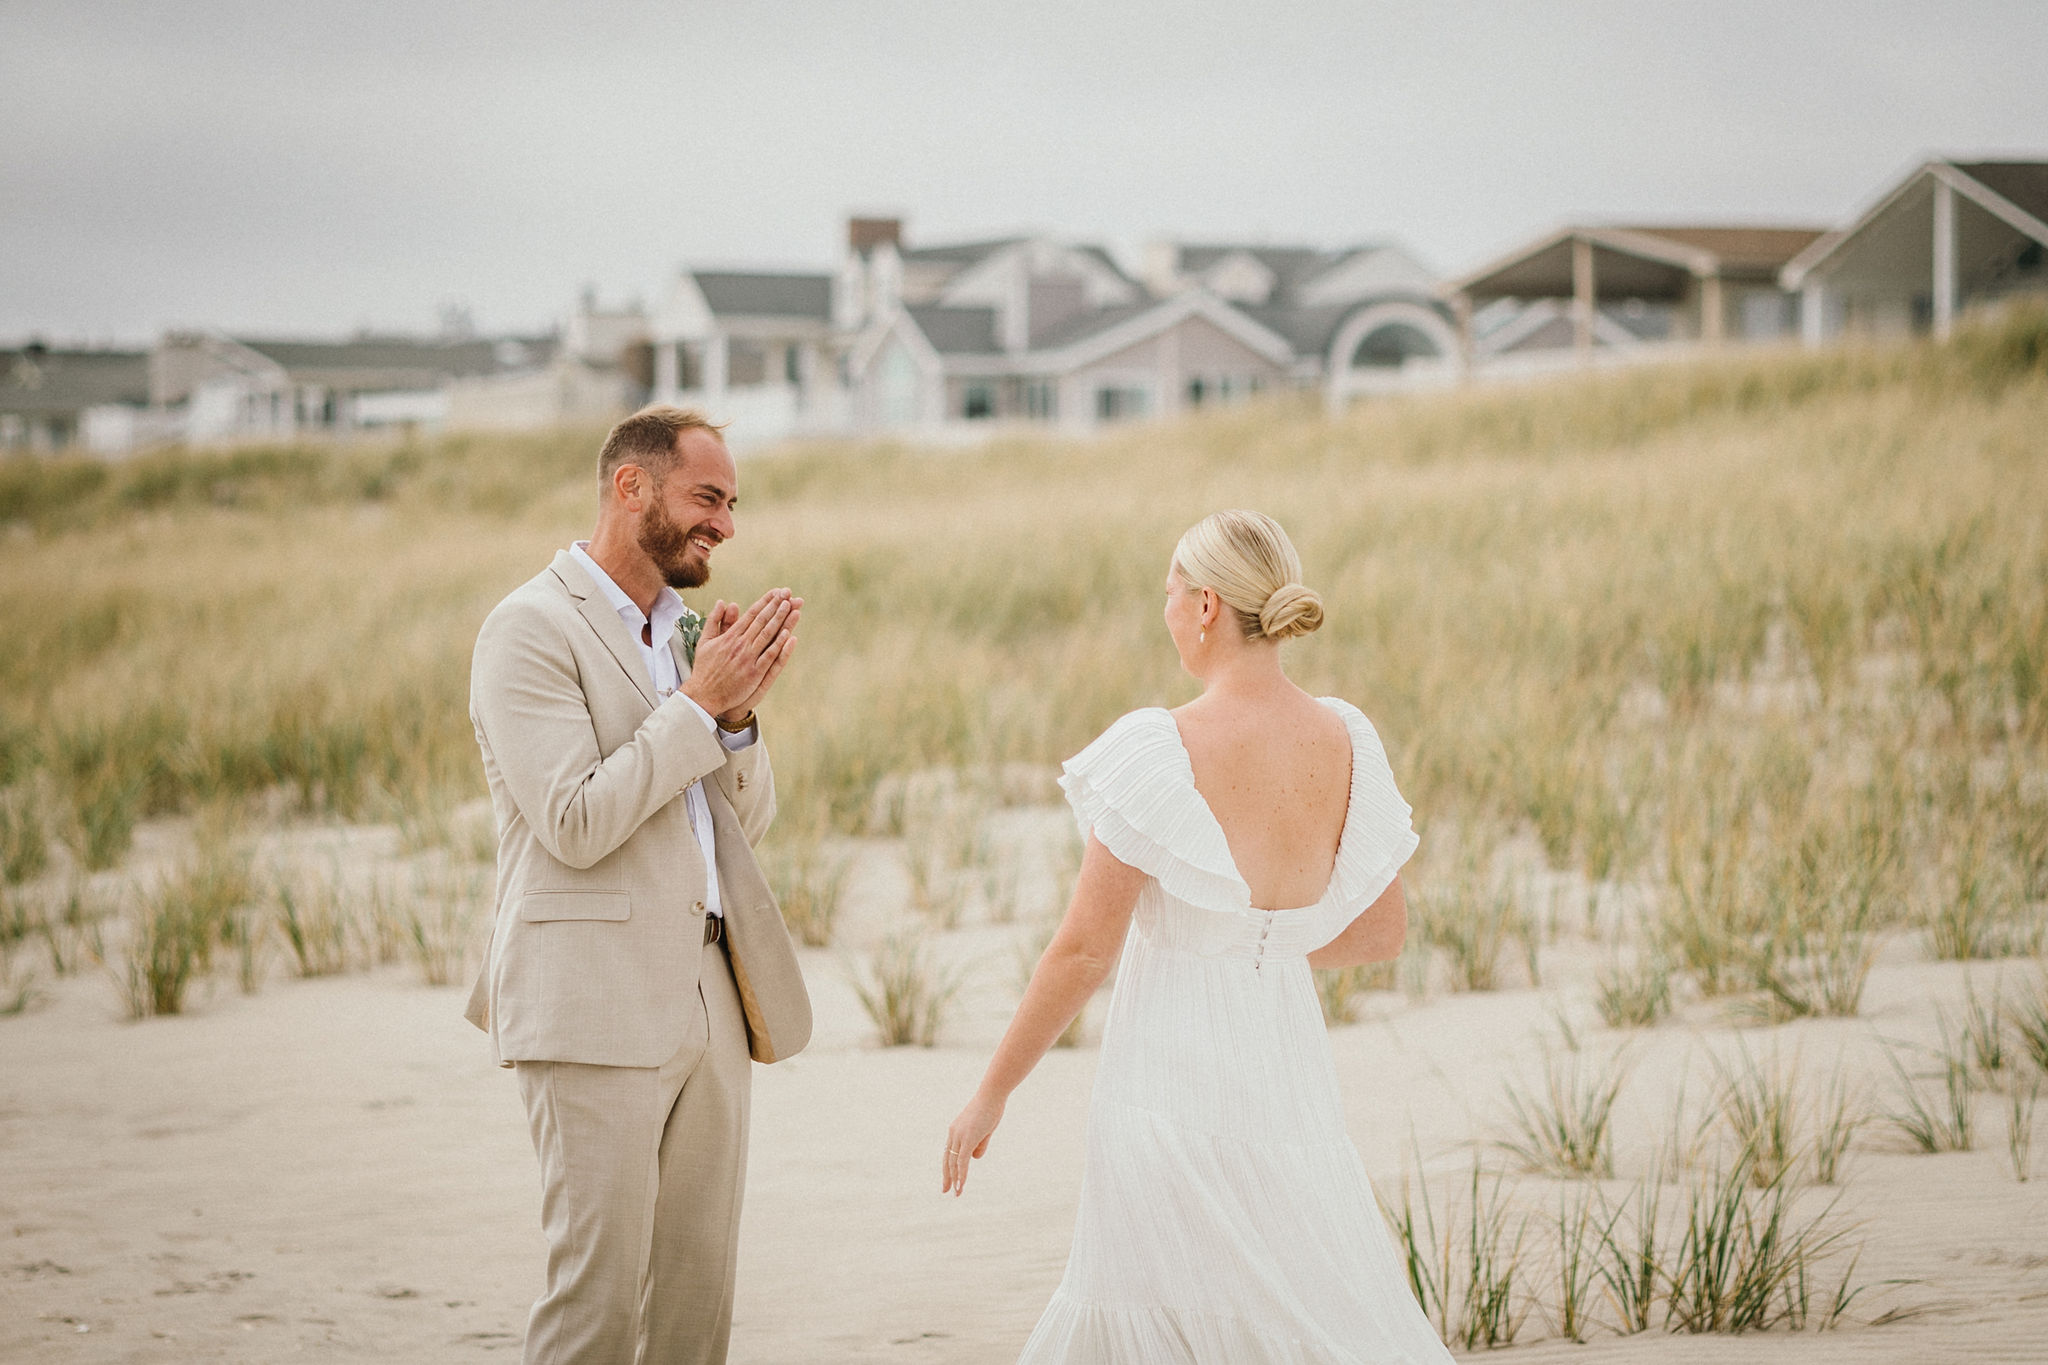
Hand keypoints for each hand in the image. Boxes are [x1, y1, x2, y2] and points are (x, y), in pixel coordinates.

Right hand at [681, 589, 798, 719]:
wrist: (703, 695)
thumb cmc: (704, 668)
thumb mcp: (705, 641)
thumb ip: (714, 620)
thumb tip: (722, 602)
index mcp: (730, 636)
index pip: (751, 614)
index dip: (765, 601)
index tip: (776, 592)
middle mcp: (740, 644)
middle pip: (762, 621)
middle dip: (776, 605)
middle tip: (788, 593)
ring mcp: (748, 659)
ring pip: (768, 635)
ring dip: (780, 619)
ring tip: (791, 606)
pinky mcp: (754, 673)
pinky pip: (769, 656)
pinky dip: (779, 644)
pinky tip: (789, 633)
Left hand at [942, 1091, 1003, 1196]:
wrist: (992, 1094)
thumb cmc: (991, 1108)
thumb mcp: (984, 1130)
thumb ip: (979, 1144)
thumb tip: (975, 1158)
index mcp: (956, 1130)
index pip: (949, 1152)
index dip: (948, 1167)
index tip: (948, 1179)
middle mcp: (954, 1133)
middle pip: (947, 1159)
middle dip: (947, 1177)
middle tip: (946, 1191)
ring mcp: (959, 1136)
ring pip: (954, 1163)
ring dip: (956, 1179)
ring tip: (957, 1193)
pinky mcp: (968, 1138)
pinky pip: (962, 1161)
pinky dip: (961, 1174)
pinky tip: (960, 1185)